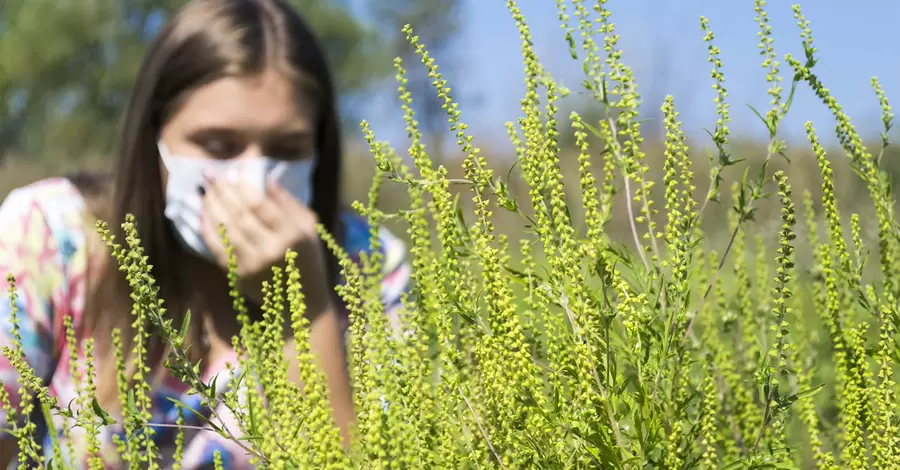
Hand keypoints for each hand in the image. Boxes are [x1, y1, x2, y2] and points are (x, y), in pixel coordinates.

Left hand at [200, 175, 332, 313]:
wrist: (302, 303)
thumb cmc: (307, 259)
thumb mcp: (308, 228)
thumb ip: (288, 203)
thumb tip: (264, 179)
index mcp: (293, 235)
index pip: (261, 205)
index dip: (243, 187)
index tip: (231, 172)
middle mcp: (271, 249)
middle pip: (240, 215)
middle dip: (223, 192)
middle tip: (210, 174)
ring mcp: (252, 264)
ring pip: (225, 229)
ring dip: (212, 207)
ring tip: (205, 190)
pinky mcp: (238, 275)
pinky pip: (217, 247)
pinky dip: (207, 229)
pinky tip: (203, 214)